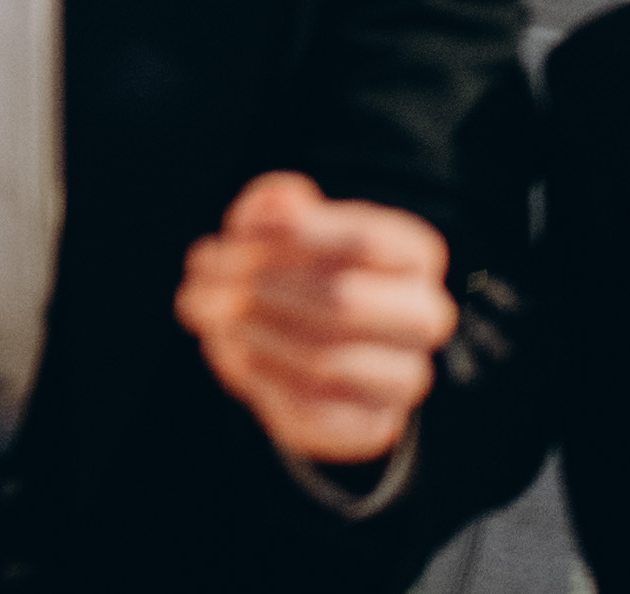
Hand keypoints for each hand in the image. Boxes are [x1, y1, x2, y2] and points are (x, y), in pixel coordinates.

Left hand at [175, 172, 455, 470]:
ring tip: (209, 309)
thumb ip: (276, 205)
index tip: (236, 230)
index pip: (366, 239)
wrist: (312, 354)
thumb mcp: (283, 226)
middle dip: (262, 284)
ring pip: (324, 359)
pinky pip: (311, 406)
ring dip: (250, 330)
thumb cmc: (298, 271)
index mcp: (414, 257)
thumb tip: (274, 205)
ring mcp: (404, 377)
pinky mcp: (373, 424)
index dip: (293, 234)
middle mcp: (422, 317)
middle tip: (206, 272)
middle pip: (344, 300)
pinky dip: (260, 376)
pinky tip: (234, 349)